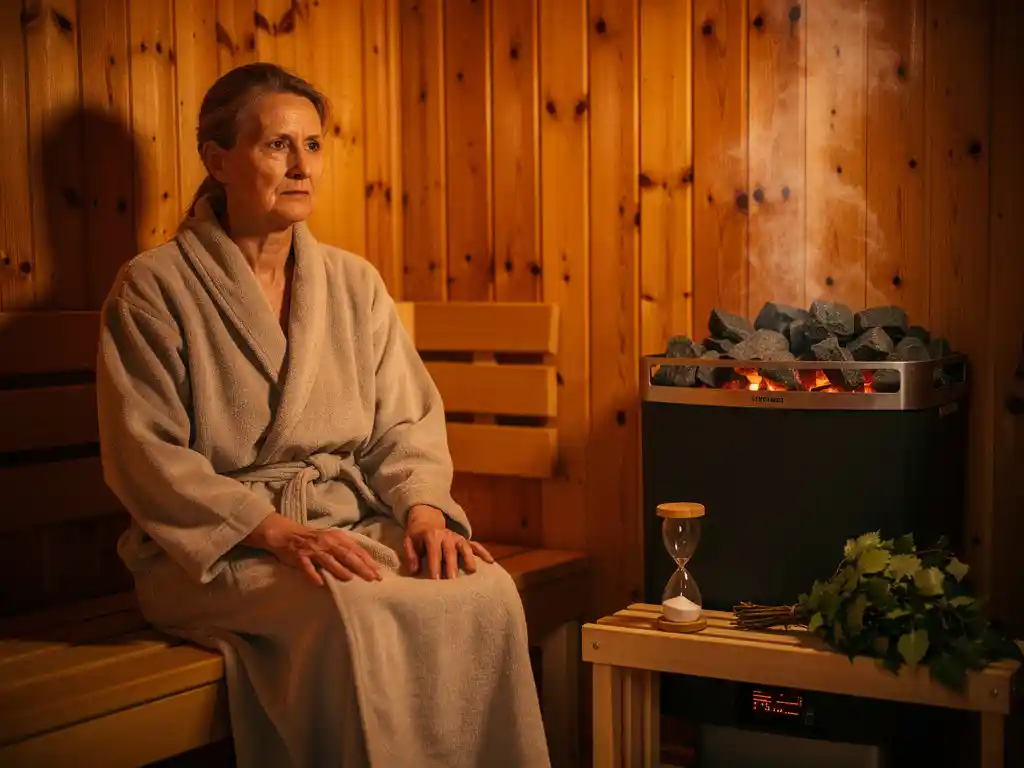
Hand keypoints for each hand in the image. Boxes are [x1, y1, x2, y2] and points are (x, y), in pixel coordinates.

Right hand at [243, 513, 382, 585]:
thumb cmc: (313, 539)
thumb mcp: (332, 541)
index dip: (368, 561)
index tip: (379, 572)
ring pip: (328, 560)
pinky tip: (319, 582)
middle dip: (360, 566)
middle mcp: (327, 542)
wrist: (287, 533)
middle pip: (346, 555)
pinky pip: (307, 566)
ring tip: (349, 578)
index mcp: (337, 537)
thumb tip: (366, 563)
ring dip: (339, 569)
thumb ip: (346, 550)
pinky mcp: (300, 556)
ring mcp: (313, 549)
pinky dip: (313, 574)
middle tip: (371, 578)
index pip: (356, 550)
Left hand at [402, 504, 493, 578]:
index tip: (436, 580)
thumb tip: (414, 571)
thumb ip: (410, 555)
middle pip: (450, 551)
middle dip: (452, 565)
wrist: (427, 519)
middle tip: (453, 581)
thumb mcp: (408, 541)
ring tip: (472, 571)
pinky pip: (475, 545)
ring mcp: (456, 537)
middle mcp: (446, 535)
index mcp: (431, 535)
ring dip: (468, 558)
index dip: (435, 566)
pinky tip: (491, 561)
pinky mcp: (464, 540)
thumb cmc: (417, 535)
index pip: (434, 552)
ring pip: (464, 547)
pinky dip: (484, 552)